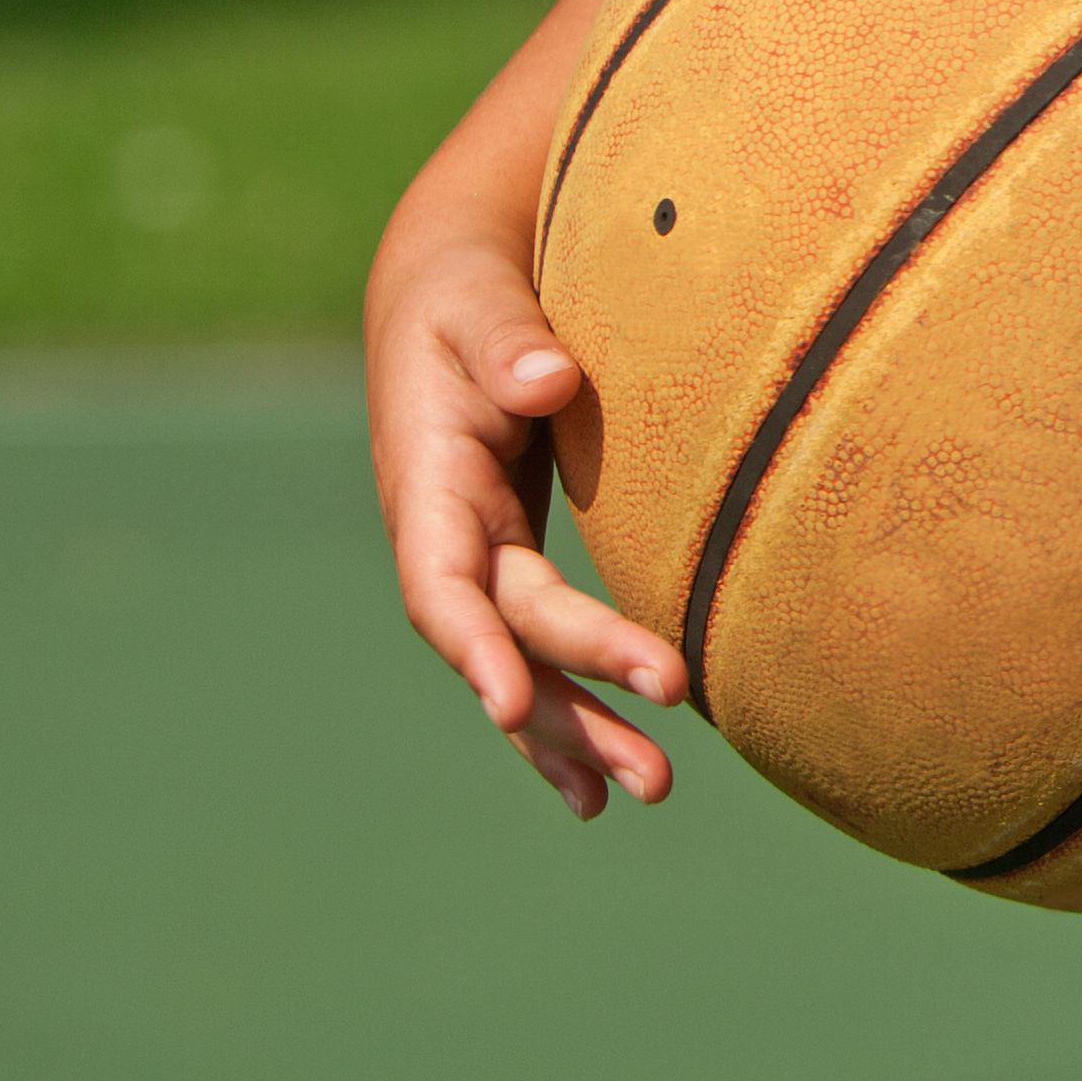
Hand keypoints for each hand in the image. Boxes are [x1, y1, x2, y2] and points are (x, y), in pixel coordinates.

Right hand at [367, 230, 685, 819]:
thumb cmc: (471, 291)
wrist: (457, 290)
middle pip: (506, 637)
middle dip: (571, 701)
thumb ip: (508, 340)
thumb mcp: (478, 301)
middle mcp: (448, 536)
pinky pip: (541, 649)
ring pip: (526, 661)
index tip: (509, 700)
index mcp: (428, 482)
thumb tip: (549, 380)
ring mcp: (482, 555)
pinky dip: (567, 715)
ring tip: (647, 791)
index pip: (441, 581)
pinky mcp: (518, 559)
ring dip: (577, 732)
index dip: (472, 644)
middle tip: (654, 762)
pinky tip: (601, 787)